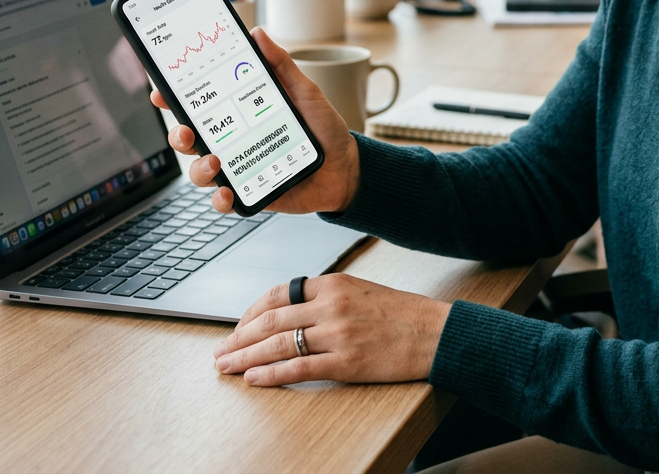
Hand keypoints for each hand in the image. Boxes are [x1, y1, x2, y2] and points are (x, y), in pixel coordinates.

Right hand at [151, 27, 359, 214]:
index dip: (175, 98)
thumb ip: (280, 65)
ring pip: (200, 171)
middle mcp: (234, 141)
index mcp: (240, 113)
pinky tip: (227, 192)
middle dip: (178, 135)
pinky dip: (220, 200)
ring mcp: (239, 168)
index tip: (161, 90)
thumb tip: (258, 33)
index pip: (201, 105)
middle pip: (191, 138)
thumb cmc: (323, 128)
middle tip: (186, 131)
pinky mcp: (250, 193)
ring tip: (215, 161)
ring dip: (198, 168)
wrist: (346, 167)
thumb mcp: (304, 91)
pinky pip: (224, 201)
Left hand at [212, 273, 451, 385]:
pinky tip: (254, 378)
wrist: (433, 332)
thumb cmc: (401, 313)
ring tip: (226, 367)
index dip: (251, 312)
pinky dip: (271, 374)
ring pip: (278, 344)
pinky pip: (298, 368)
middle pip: (271, 320)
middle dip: (239, 337)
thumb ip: (327, 297)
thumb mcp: (361, 291)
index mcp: (334, 283)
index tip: (237, 326)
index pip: (279, 293)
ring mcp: (338, 334)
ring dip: (245, 357)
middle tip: (220, 350)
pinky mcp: (346, 362)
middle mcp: (332, 305)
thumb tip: (291, 312)